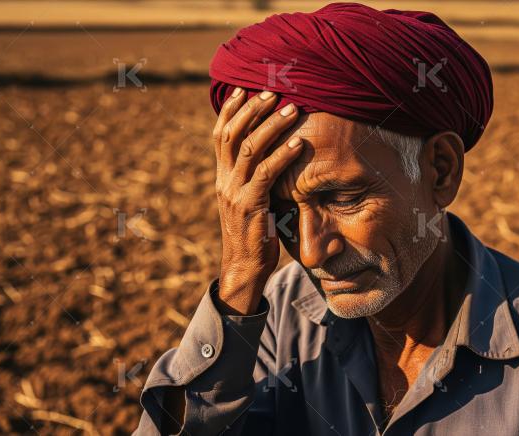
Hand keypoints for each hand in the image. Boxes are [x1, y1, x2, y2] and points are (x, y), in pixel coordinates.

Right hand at [211, 88, 301, 314]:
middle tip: (272, 92)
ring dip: (271, 126)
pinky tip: (298, 144)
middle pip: (232, 134)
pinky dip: (282, 156)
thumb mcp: (248, 199)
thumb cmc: (253, 231)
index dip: (230, 109)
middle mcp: (224, 180)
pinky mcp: (250, 206)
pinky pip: (266, 174)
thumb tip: (270, 152)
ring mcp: (235, 192)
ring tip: (291, 110)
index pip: (220, 134)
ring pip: (249, 149)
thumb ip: (252, 176)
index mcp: (222, 176)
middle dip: (252, 109)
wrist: (243, 266)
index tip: (244, 88)